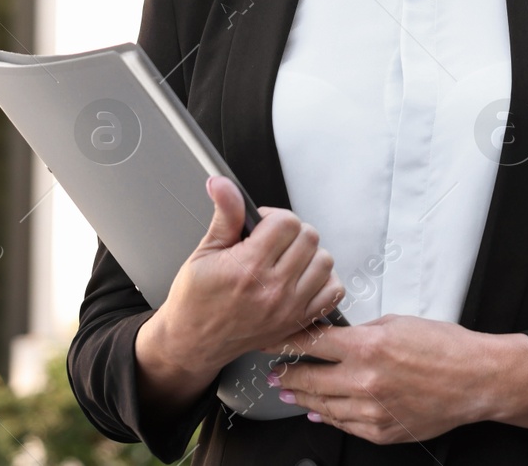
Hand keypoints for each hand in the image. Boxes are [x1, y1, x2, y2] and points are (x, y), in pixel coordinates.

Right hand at [150, 176, 344, 375]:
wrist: (193, 343)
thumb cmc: (195, 301)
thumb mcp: (203, 253)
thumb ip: (225, 216)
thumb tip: (223, 184)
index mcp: (247, 268)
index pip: (287, 222)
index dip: (274, 218)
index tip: (261, 226)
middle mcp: (273, 289)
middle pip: (309, 237)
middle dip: (291, 233)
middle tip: (271, 243)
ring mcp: (289, 307)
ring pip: (325, 261)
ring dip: (309, 255)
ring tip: (285, 260)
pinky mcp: (299, 321)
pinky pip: (334, 291)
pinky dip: (324, 281)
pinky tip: (302, 278)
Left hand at [272, 316, 512, 443]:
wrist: (476, 379)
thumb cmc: (446, 347)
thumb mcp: (399, 323)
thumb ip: (364, 332)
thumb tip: (340, 338)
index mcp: (367, 347)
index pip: (310, 343)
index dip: (284, 342)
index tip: (270, 341)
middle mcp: (364, 380)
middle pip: (308, 379)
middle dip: (286, 374)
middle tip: (272, 371)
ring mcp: (371, 410)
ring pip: (321, 405)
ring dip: (301, 397)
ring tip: (289, 391)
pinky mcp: (380, 431)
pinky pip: (343, 424)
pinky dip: (327, 416)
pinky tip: (319, 410)